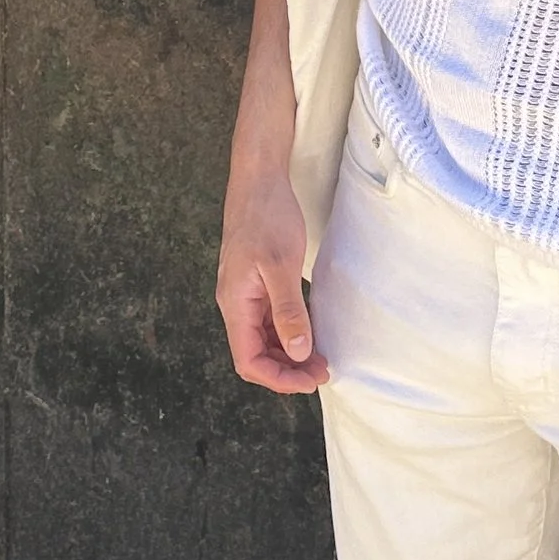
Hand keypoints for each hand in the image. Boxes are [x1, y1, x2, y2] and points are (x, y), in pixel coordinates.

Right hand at [216, 164, 327, 392]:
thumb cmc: (267, 217)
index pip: (249, 360)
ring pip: (264, 340)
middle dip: (287, 370)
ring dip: (290, 354)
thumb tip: (297, 353)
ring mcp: (245, 295)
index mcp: (235, 304)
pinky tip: (310, 333)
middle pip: (256, 355)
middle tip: (323, 371)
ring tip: (321, 358)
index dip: (278, 378)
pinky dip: (289, 334)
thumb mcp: (281, 265)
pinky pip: (270, 321)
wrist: (258, 180)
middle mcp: (235, 304)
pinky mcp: (256, 284)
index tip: (311, 379)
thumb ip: (288, 312)